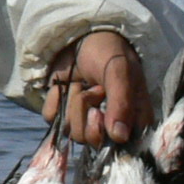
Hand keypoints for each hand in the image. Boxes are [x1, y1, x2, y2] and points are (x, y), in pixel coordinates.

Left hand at [43, 29, 153, 146]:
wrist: (82, 38)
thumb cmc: (110, 54)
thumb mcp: (120, 72)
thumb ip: (121, 103)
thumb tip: (119, 137)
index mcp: (132, 121)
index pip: (119, 146)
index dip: (106, 128)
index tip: (103, 106)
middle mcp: (109, 127)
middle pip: (89, 140)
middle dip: (86, 110)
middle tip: (93, 89)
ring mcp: (84, 121)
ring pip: (70, 131)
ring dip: (72, 102)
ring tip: (82, 84)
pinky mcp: (62, 113)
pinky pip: (51, 118)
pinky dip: (55, 99)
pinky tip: (65, 85)